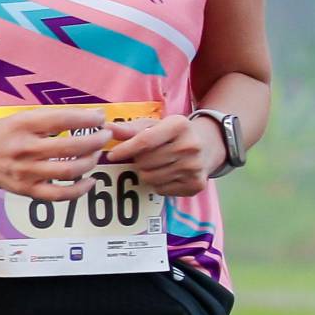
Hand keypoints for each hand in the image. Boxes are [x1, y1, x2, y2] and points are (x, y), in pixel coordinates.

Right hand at [0, 107, 109, 202]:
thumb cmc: (2, 135)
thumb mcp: (20, 119)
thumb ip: (51, 118)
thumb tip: (91, 116)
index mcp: (22, 126)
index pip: (63, 120)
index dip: (87, 119)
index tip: (100, 117)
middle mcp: (24, 149)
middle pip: (71, 146)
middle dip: (96, 140)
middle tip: (104, 135)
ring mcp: (26, 172)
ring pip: (70, 170)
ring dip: (91, 161)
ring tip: (96, 154)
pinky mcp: (27, 190)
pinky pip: (60, 194)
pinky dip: (80, 189)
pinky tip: (90, 180)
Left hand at [106, 113, 222, 197]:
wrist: (207, 146)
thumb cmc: (172, 134)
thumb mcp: (154, 125)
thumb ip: (130, 129)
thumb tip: (107, 129)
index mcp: (179, 125)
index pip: (145, 141)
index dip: (125, 150)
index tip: (113, 155)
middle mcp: (191, 146)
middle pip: (146, 162)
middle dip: (138, 160)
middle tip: (145, 156)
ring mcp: (195, 167)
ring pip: (151, 178)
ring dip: (146, 173)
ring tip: (156, 164)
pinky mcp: (196, 184)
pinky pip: (161, 190)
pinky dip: (158, 184)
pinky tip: (167, 173)